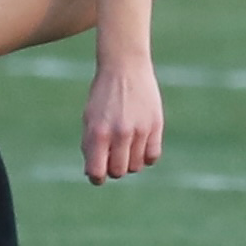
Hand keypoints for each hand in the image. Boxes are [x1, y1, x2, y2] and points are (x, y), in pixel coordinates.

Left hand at [81, 57, 162, 183]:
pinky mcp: (156, 126)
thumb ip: (89, 145)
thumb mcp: (89, 118)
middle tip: (111, 155)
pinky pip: (153, 156)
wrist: (125, 68)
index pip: (97, 171)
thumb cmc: (102, 95)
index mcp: (98, 132)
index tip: (97, 173)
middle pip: (118, 172)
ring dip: (130, 161)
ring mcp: (140, 130)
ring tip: (125, 146)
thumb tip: (92, 173)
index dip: (96, 177)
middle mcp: (119, 134)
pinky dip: (146, 156)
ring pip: (136, 166)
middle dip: (113, 168)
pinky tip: (139, 144)